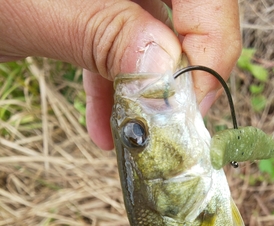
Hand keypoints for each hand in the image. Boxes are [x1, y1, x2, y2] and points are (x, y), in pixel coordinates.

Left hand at [0, 0, 240, 149]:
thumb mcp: (32, 9)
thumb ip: (100, 29)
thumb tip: (167, 64)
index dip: (213, 46)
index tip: (195, 105)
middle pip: (188, 12)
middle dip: (181, 74)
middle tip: (171, 125)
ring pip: (154, 32)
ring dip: (145, 90)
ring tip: (132, 136)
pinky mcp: (93, 3)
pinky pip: (120, 41)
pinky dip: (113, 85)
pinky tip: (103, 126)